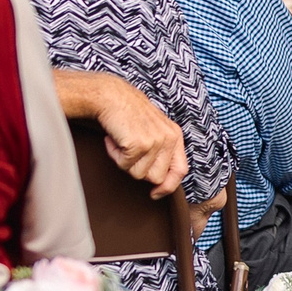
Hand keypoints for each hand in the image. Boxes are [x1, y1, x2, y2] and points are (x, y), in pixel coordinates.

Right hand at [87, 74, 188, 194]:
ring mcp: (156, 142)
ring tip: (121, 142)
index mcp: (175, 135)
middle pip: (156, 177)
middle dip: (138, 170)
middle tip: (128, 151)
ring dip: (125, 162)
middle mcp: (169, 139)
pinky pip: (124, 165)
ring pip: (139, 174)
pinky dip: (114, 155)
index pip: (181, 170)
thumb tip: (159, 182)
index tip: (155, 194)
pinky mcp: (139, 144)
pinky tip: (113, 139)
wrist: (110, 96)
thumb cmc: (127, 115)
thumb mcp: (153, 130)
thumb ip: (160, 151)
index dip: (168, 186)